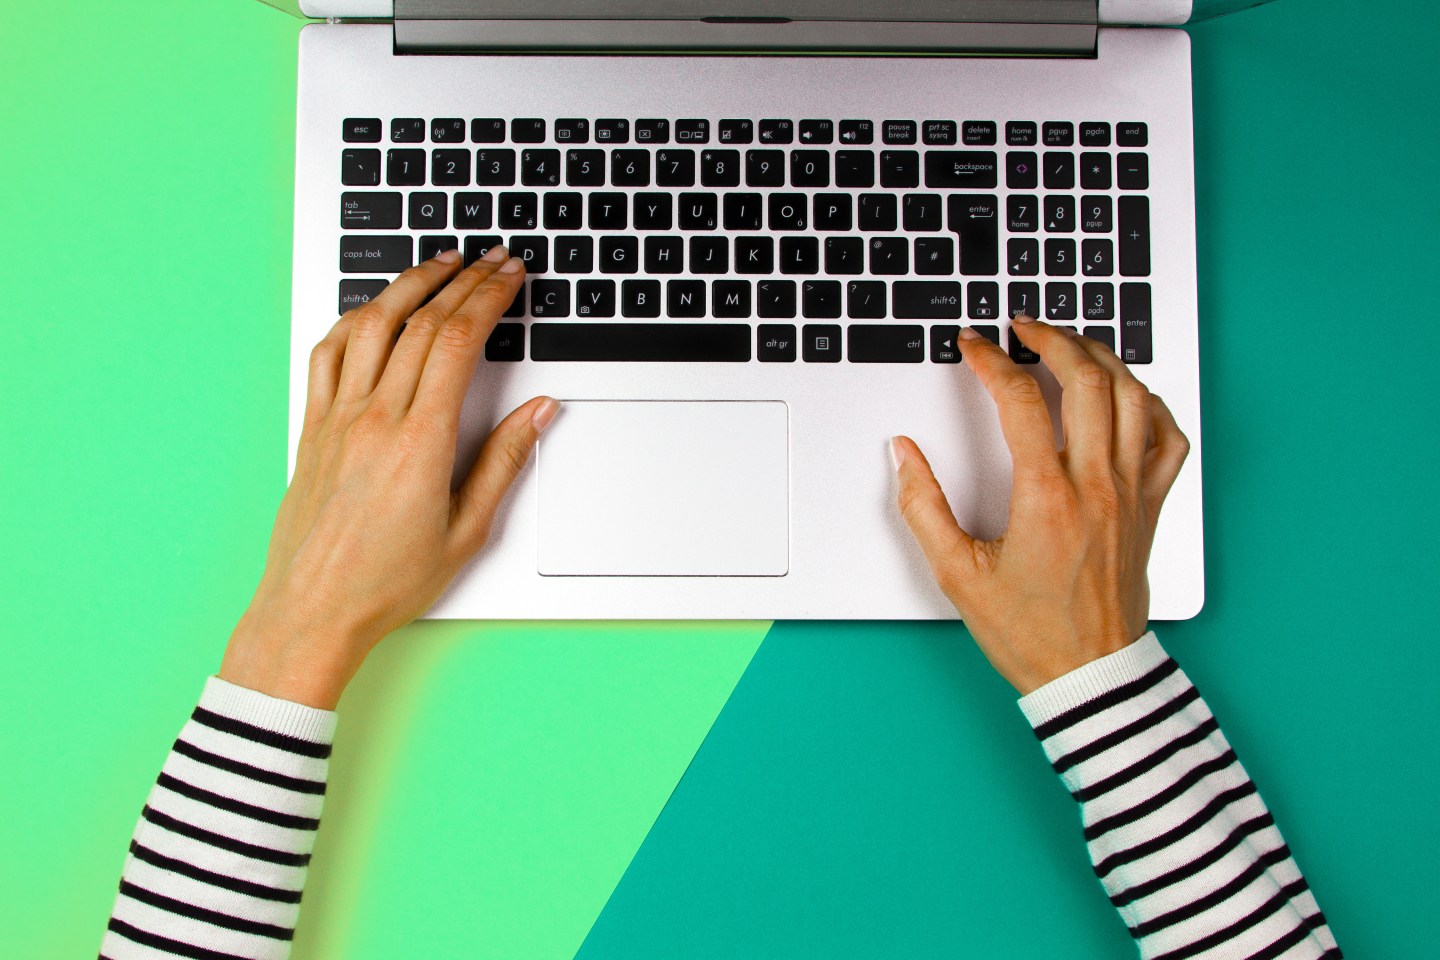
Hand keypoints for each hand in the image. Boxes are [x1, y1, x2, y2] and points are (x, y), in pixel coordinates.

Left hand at [220, 247, 557, 708]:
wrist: (313, 611)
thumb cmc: (386, 583)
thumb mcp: (468, 531)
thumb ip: (505, 462)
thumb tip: (540, 412)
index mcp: (420, 442)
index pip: (458, 342)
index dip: (489, 297)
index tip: (511, 276)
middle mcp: (375, 419)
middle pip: (421, 322)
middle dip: (463, 280)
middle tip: (493, 260)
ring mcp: (338, 419)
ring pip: (371, 325)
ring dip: (408, 284)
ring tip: (438, 263)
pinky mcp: (312, 428)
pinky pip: (327, 354)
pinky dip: (353, 319)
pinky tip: (373, 309)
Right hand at [892, 317, 1189, 694]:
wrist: (1089, 675)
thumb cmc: (1029, 631)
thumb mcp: (956, 575)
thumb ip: (923, 508)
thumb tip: (905, 455)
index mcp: (1046, 498)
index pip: (1020, 399)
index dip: (991, 360)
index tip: (973, 346)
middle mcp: (1096, 486)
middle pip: (1088, 380)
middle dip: (1053, 337)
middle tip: (1024, 325)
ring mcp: (1131, 493)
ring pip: (1134, 397)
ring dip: (1101, 358)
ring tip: (1071, 344)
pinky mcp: (1151, 507)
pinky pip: (1168, 439)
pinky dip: (1150, 405)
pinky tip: (1126, 396)